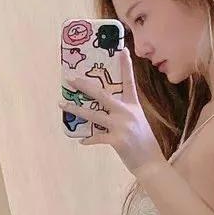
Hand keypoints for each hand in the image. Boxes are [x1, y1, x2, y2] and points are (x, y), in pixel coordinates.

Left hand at [59, 48, 165, 175]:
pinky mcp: (117, 140)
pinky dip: (88, 139)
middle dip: (84, 86)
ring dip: (76, 109)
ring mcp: (122, 126)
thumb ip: (123, 114)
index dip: (126, 66)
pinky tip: (82, 140)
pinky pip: (97, 137)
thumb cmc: (144, 144)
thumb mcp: (138, 123)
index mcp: (134, 106)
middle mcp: (127, 113)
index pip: (129, 82)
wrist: (151, 164)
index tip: (122, 50)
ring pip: (93, 114)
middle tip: (71, 78)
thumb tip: (104, 111)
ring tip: (62, 104)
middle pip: (102, 94)